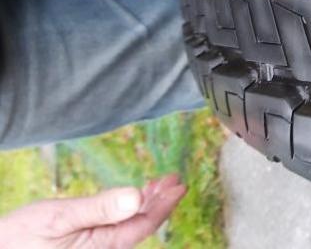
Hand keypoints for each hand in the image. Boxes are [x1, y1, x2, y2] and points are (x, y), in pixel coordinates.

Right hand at [0, 174, 185, 248]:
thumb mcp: (59, 218)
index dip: (165, 204)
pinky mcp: (87, 247)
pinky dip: (128, 211)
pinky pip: (116, 230)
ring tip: (158, 185)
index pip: (145, 224)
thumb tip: (135, 197)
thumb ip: (99, 208)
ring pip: (130, 227)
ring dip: (146, 205)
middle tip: (173, 179)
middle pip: (141, 226)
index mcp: (103, 246)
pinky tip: (132, 200)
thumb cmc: (19, 240)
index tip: (180, 184)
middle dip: (160, 202)